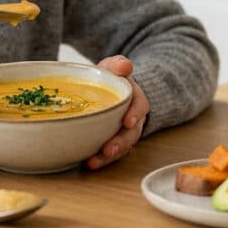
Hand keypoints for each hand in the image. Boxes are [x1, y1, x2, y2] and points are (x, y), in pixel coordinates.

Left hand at [86, 55, 148, 169]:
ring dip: (108, 157)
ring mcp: (123, 133)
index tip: (128, 122)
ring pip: (121, 148)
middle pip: (131, 134)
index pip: (140, 106)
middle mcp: (133, 120)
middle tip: (108, 150)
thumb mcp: (113, 68)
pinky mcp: (112, 143)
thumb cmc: (111, 79)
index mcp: (135, 100)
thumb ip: (118, 65)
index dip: (135, 114)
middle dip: (121, 143)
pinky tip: (87, 162)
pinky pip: (110, 154)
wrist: (108, 90)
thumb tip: (125, 65)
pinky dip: (100, 160)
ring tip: (93, 162)